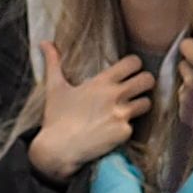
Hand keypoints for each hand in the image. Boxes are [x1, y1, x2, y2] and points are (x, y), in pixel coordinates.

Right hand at [23, 41, 154, 179]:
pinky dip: (125, 128)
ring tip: (128, 109)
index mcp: (101, 82)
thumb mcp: (54, 88)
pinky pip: (134, 126)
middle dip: (145, 82)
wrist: (58, 150)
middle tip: (137, 88)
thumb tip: (44, 42)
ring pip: (147, 103)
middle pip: (148, 80)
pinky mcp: (124, 133)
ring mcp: (121, 115)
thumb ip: (53, 62)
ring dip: (140, 105)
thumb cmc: (56, 118)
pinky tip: (112, 131)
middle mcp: (115, 96)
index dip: (134, 65)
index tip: (129, 71)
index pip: (133, 62)